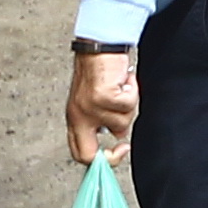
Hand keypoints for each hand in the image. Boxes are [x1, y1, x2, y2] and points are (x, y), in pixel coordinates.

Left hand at [66, 46, 138, 160]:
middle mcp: (78, 115)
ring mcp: (90, 108)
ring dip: (128, 106)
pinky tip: (126, 81)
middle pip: (88, 155)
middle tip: (123, 147)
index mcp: (74, 118)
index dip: (101, 161)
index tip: (118, 151)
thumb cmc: (99, 70)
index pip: (79, 154)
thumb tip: (118, 137)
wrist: (100, 45)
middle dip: (112, 156)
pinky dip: (133, 91)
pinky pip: (128, 105)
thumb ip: (100, 122)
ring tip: (122, 89)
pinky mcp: (103, 96)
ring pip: (121, 125)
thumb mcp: (93, 101)